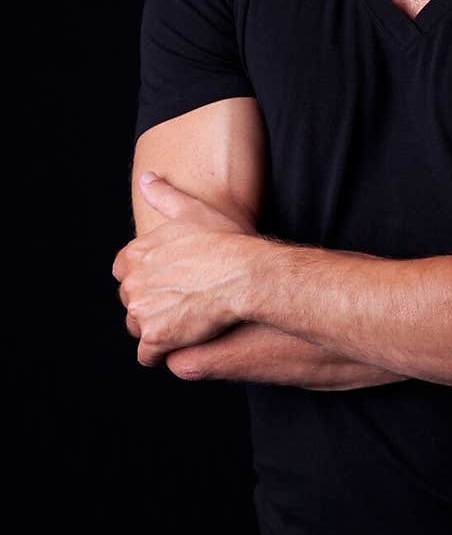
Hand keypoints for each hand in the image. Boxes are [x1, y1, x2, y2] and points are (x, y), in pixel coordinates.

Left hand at [112, 174, 256, 367]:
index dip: (144, 277)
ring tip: (182, 324)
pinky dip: (161, 353)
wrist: (245, 274)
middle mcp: (133, 282)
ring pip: (138, 327)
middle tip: (179, 303)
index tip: (165, 280)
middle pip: (131, 300)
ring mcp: (143, 311)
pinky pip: (148, 355)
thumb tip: (147, 179)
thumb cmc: (226, 241)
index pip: (122, 271)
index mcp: (137, 253)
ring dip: (155, 328)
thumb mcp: (194, 210)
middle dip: (149, 303)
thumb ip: (165, 196)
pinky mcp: (156, 337)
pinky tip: (181, 344)